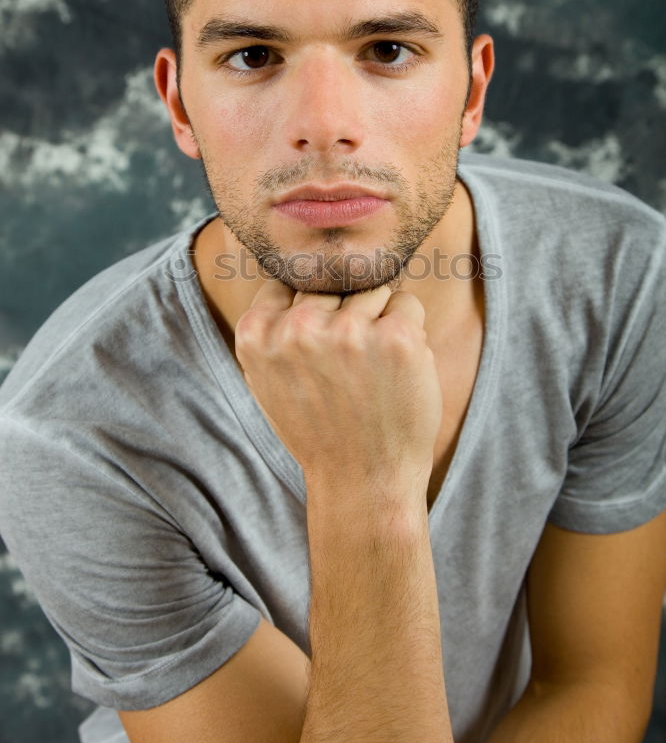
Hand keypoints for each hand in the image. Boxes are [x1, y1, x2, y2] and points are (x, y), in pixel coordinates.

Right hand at [234, 280, 442, 493]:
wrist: (362, 481)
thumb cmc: (319, 426)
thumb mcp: (269, 377)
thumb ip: (272, 324)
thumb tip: (293, 261)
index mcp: (257, 333)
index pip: (292, 279)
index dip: (314, 309)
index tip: (320, 346)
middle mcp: (298, 328)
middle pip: (333, 280)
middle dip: (346, 312)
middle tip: (348, 366)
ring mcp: (348, 331)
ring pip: (373, 287)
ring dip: (379, 319)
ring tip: (371, 369)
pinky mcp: (396, 338)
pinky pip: (407, 302)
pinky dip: (409, 328)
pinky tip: (395, 369)